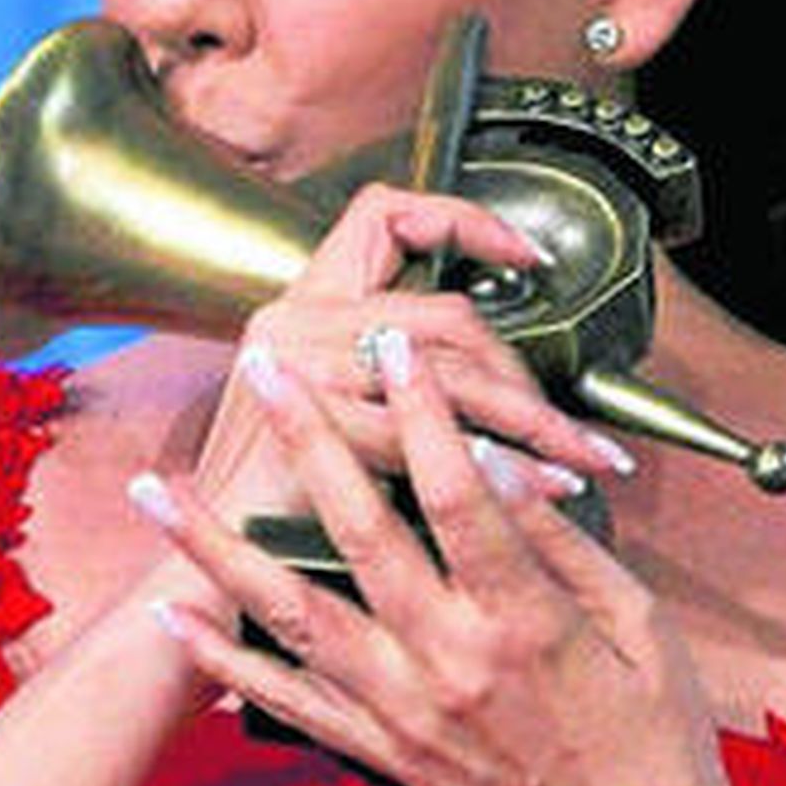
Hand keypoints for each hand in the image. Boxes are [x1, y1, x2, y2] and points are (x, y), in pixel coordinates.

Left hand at [141, 329, 750, 785]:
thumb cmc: (654, 741)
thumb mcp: (638, 624)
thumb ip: (558, 543)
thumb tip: (499, 461)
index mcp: (524, 621)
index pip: (457, 493)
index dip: (422, 411)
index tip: (392, 347)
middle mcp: (449, 662)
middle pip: (359, 533)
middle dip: (308, 441)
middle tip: (266, 371)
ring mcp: (403, 713)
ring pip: (293, 614)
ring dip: (219, 547)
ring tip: (161, 492)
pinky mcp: (382, 754)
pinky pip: (287, 701)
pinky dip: (224, 660)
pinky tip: (173, 617)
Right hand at [193, 182, 633, 527]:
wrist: (206, 570)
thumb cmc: (276, 506)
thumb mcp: (325, 419)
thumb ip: (391, 380)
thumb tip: (497, 381)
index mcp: (301, 306)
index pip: (385, 216)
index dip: (463, 221)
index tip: (527, 257)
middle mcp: (296, 322)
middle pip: (441, 316)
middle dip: (522, 374)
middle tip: (575, 426)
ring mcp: (301, 366)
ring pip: (446, 372)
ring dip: (529, 418)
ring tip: (580, 457)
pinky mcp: (316, 423)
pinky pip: (433, 437)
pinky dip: (503, 465)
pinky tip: (542, 486)